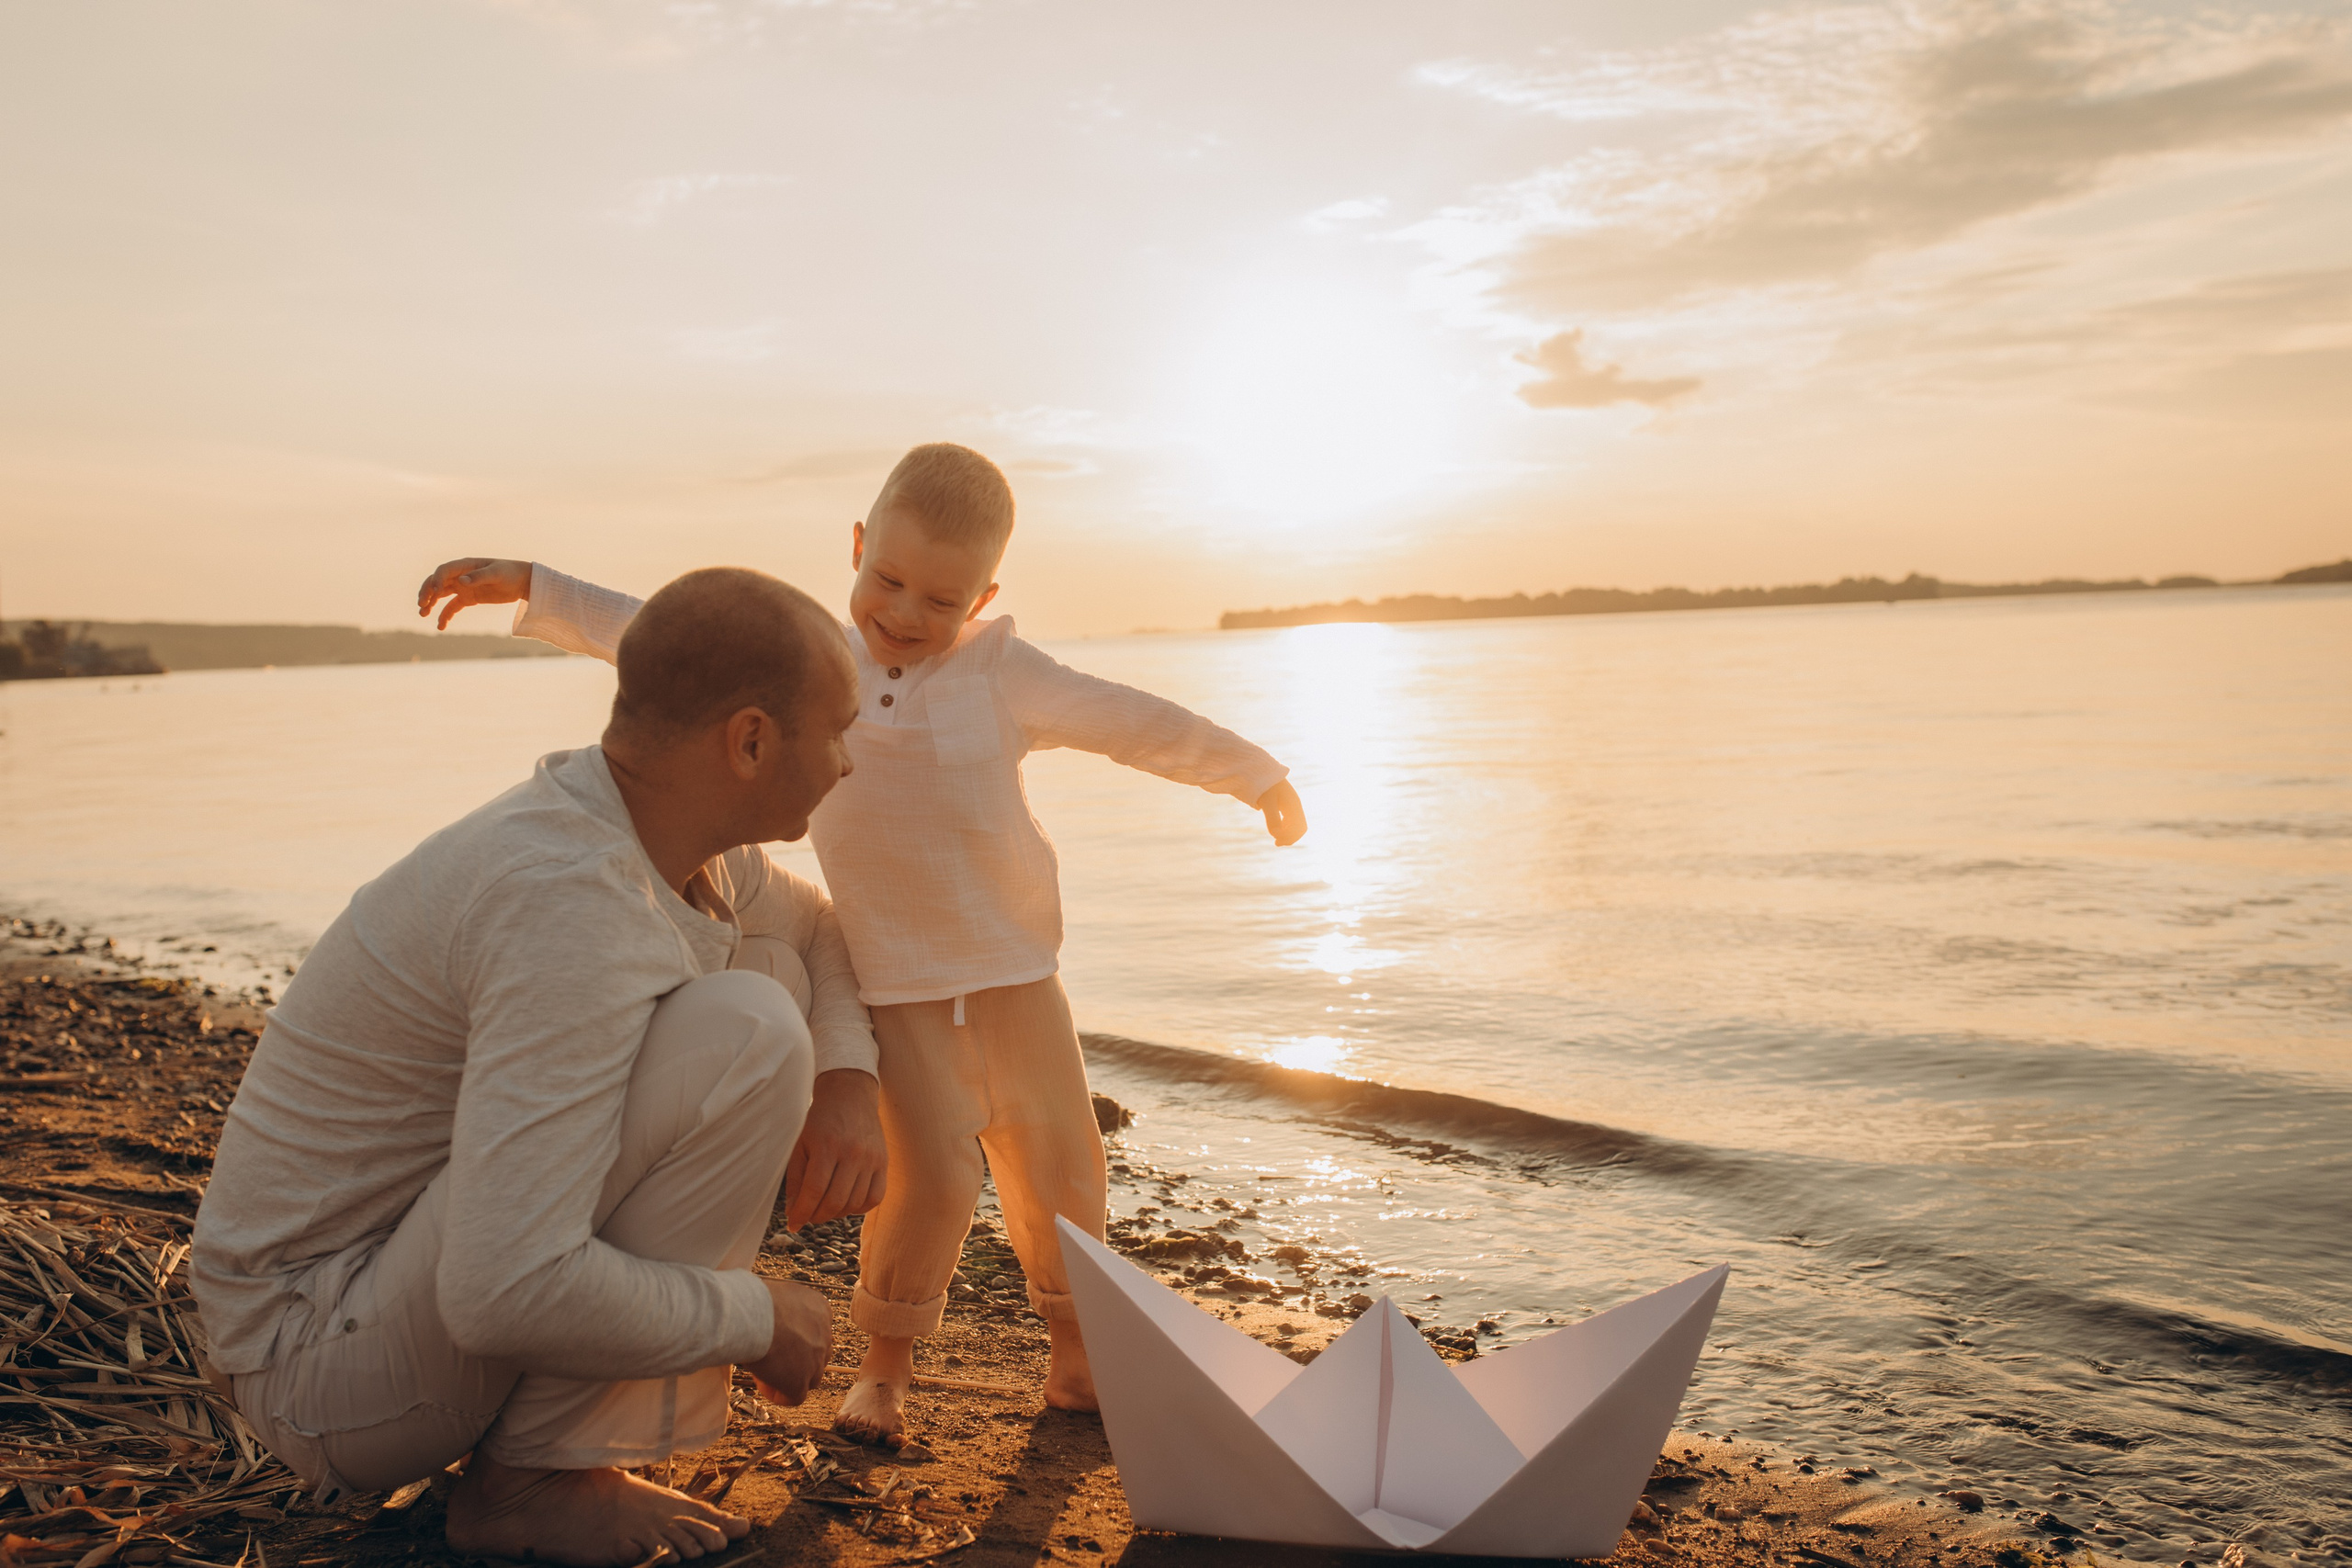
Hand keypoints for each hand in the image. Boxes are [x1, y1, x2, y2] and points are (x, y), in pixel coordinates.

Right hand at [418, 558, 531, 630]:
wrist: (522, 581)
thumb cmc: (510, 573)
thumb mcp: (496, 574)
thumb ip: (479, 577)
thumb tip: (461, 581)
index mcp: (465, 565)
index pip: (444, 571)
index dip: (437, 580)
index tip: (436, 593)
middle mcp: (460, 575)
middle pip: (436, 582)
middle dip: (426, 592)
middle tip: (421, 605)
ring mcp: (463, 587)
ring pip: (440, 595)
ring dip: (430, 603)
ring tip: (423, 614)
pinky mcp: (468, 598)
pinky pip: (452, 607)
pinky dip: (445, 615)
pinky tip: (440, 626)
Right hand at [743, 1276, 831, 1405]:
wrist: (753, 1314)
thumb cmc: (754, 1298)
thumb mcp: (778, 1294)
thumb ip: (784, 1308)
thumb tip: (770, 1315)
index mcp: (821, 1309)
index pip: (816, 1330)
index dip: (796, 1338)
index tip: (775, 1337)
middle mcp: (825, 1335)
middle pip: (816, 1355)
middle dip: (797, 1359)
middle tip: (771, 1355)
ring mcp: (815, 1361)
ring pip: (809, 1378)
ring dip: (790, 1378)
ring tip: (765, 1371)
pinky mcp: (800, 1382)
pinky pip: (795, 1397)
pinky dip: (779, 1395)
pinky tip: (763, 1384)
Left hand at [784, 1070, 886, 1230]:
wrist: (849, 1096)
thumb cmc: (819, 1121)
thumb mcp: (801, 1144)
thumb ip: (796, 1179)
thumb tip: (793, 1213)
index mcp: (827, 1146)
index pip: (815, 1190)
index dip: (802, 1212)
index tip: (793, 1223)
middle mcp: (852, 1153)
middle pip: (835, 1201)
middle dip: (817, 1216)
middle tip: (808, 1215)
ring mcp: (871, 1158)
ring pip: (854, 1202)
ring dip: (836, 1213)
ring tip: (825, 1207)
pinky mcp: (884, 1162)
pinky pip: (875, 1197)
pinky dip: (860, 1207)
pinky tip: (847, 1202)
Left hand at [1256, 778, 1307, 846]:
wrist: (1261, 771)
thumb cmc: (1265, 786)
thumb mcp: (1267, 802)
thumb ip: (1272, 818)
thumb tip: (1275, 834)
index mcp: (1294, 805)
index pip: (1300, 827)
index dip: (1291, 836)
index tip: (1277, 840)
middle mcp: (1295, 805)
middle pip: (1299, 827)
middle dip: (1290, 837)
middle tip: (1276, 843)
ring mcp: (1291, 804)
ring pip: (1295, 824)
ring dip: (1287, 833)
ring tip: (1275, 839)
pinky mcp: (1284, 804)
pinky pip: (1289, 819)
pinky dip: (1284, 827)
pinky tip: (1275, 829)